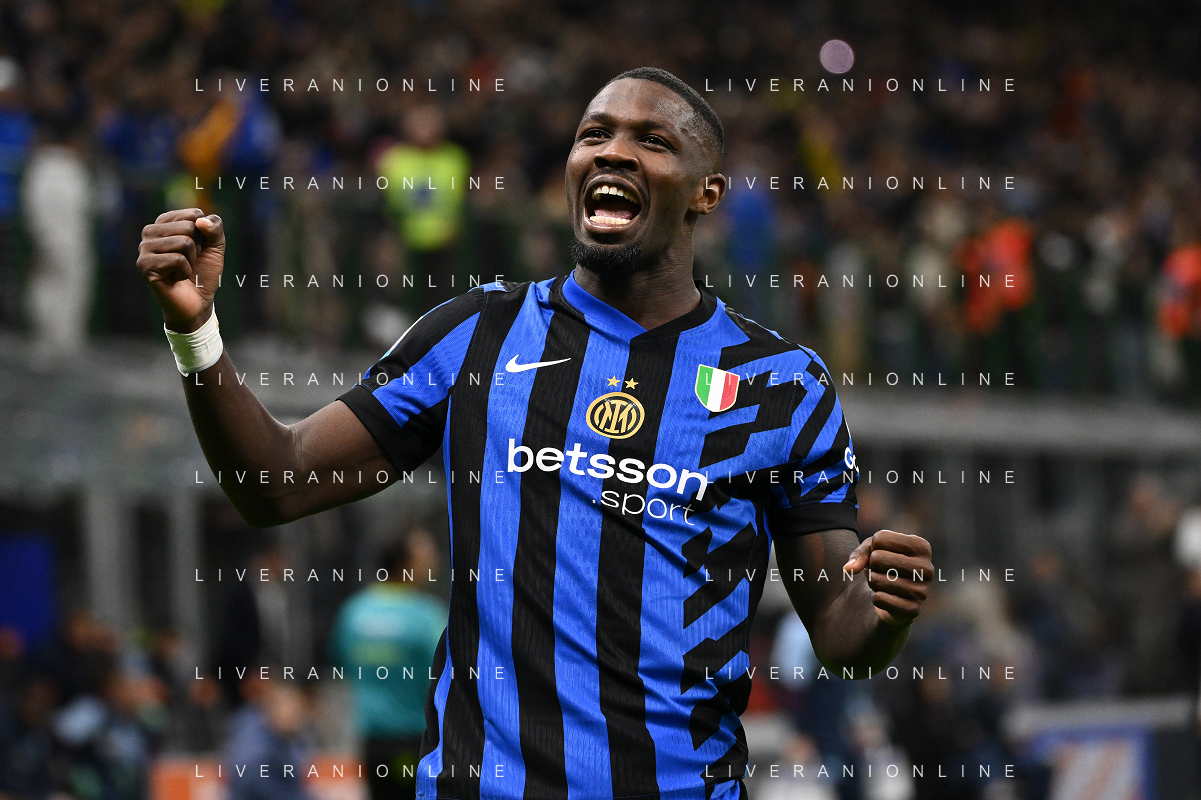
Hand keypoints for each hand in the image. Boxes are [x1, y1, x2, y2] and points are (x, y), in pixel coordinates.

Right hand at [136, 208, 224, 331]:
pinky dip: (184, 271)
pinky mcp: (144, 265)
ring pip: (184, 242)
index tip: (197, 249)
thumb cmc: (203, 272)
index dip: (205, 235)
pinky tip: (175, 278)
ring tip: (182, 270)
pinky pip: (177, 260)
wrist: (197, 302)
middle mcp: (150, 232)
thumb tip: (201, 221)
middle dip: (198, 248)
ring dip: (191, 261)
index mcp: (165, 222)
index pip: (194, 214)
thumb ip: (215, 227)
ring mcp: (144, 248)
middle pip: (189, 228)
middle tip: (190, 262)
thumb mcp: (215, 246)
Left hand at [842, 529, 932, 625]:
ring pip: (875, 580)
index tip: (884, 553)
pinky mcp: (913, 610)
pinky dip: (875, 596)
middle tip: (881, 570)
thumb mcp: (872, 549)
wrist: (895, 594)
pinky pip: (879, 598)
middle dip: (871, 565)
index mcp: (922, 547)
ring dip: (872, 581)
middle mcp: (927, 568)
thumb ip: (859, 553)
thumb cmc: (886, 563)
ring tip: (884, 582)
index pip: (880, 538)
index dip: (873, 547)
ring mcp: (922, 591)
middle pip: (877, 558)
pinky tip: (886, 596)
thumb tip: (848, 570)